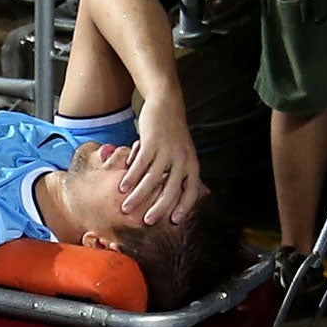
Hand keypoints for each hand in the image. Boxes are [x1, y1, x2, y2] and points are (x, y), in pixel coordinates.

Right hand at [119, 99, 204, 224]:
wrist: (167, 105)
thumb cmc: (175, 133)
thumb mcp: (187, 153)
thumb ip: (189, 173)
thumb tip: (203, 194)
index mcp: (192, 164)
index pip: (191, 191)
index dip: (183, 207)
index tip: (174, 221)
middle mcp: (182, 159)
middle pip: (170, 189)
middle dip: (158, 207)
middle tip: (146, 221)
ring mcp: (167, 150)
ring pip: (151, 179)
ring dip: (138, 195)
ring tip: (126, 207)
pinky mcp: (152, 142)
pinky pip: (140, 164)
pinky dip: (130, 176)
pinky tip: (122, 186)